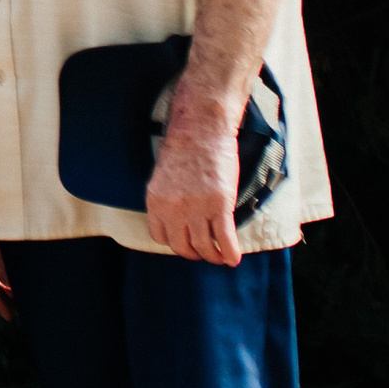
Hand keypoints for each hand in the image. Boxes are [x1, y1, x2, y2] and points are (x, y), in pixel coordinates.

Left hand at [146, 91, 242, 267]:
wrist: (201, 128)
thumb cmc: (184, 147)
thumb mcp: (163, 176)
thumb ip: (168, 199)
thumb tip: (178, 219)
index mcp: (155, 201)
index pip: (159, 236)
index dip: (174, 241)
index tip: (184, 241)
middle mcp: (173, 209)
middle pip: (181, 246)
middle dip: (194, 253)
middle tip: (204, 252)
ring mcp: (197, 209)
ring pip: (204, 247)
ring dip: (213, 256)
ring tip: (219, 257)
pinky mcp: (219, 205)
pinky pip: (225, 239)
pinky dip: (230, 253)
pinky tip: (233, 259)